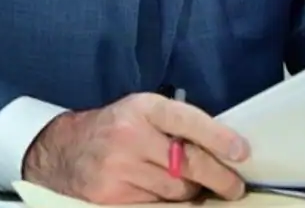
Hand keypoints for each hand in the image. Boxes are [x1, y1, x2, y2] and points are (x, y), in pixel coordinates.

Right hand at [22, 92, 249, 203]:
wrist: (62, 151)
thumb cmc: (114, 129)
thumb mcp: (141, 112)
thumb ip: (175, 125)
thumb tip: (222, 149)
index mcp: (142, 108)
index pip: (186, 120)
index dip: (218, 137)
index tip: (241, 152)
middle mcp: (130, 136)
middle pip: (188, 163)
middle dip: (219, 178)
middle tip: (235, 187)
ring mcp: (120, 169)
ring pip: (177, 191)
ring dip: (192, 193)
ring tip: (194, 188)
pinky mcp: (113, 198)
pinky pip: (158, 207)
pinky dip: (172, 206)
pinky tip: (175, 200)